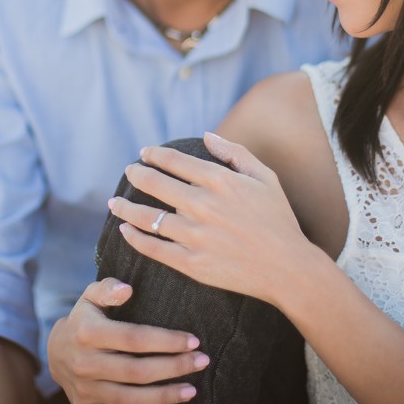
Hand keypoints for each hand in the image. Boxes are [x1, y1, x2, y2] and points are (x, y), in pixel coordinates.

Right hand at [47, 278, 208, 403]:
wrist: (54, 353)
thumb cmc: (84, 320)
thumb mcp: (90, 297)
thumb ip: (108, 289)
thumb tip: (127, 289)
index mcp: (88, 333)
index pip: (134, 338)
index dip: (166, 341)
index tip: (193, 340)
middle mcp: (86, 363)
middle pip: (137, 371)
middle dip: (173, 367)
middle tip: (202, 362)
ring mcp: (85, 388)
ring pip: (130, 399)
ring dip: (165, 396)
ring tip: (192, 389)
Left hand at [108, 132, 313, 304]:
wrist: (288, 268)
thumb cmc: (278, 220)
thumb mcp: (264, 177)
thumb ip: (234, 153)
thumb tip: (207, 135)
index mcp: (219, 181)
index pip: (174, 161)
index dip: (154, 155)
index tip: (144, 153)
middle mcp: (202, 205)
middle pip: (155, 184)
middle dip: (136, 174)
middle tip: (129, 171)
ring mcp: (194, 236)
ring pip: (148, 217)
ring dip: (126, 207)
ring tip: (115, 202)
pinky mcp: (191, 263)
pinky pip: (153, 248)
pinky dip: (134, 237)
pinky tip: (125, 230)